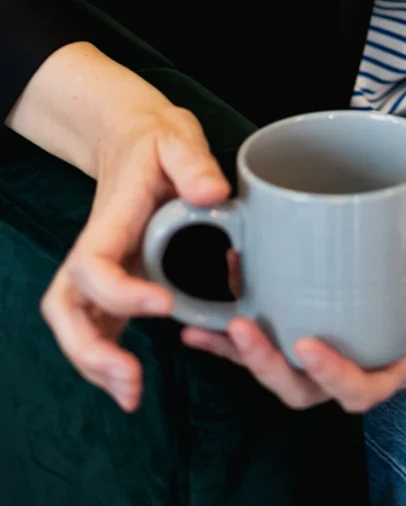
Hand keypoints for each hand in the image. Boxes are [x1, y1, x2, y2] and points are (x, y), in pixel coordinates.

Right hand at [40, 101, 230, 412]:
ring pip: (75, 325)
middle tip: (131, 380)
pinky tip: (128, 384)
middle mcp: (97, 250)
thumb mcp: (177, 137)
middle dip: (90, 350)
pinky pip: (96, 326)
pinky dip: (104, 359)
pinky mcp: (113, 280)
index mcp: (111, 220)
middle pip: (66, 309)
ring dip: (95, 365)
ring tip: (131, 394)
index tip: (163, 304)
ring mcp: (101, 269)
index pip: (93, 265)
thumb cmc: (156, 141)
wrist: (133, 138)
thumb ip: (193, 163)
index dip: (119, 291)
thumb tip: (212, 195)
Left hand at [182, 199, 405, 411]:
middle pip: (305, 389)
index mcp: (395, 360)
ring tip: (213, 323)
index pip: (362, 388)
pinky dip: (227, 336)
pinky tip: (200, 321)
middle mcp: (354, 363)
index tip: (308, 344)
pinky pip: (261, 342)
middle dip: (268, 366)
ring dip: (239, 353)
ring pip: (276, 369)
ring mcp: (323, 346)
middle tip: (246, 327)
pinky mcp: (299, 324)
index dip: (333, 376)